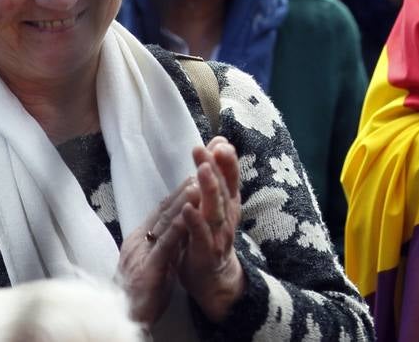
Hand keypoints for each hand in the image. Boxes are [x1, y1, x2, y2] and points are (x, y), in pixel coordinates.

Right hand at [118, 178, 197, 326]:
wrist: (125, 319)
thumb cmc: (143, 291)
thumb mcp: (156, 261)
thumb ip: (165, 242)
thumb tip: (181, 222)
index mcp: (139, 240)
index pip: (161, 211)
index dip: (178, 192)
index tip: (195, 173)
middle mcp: (138, 242)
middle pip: (164, 211)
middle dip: (183, 190)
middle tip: (201, 169)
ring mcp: (140, 255)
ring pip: (164, 223)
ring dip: (182, 202)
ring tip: (198, 183)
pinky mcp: (147, 270)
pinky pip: (164, 245)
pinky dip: (178, 228)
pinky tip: (190, 215)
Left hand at [177, 137, 245, 322]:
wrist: (213, 277)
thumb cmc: (211, 234)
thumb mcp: (216, 203)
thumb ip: (217, 175)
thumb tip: (218, 142)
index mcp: (230, 203)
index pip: (230, 177)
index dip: (227, 160)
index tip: (220, 141)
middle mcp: (228, 216)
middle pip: (224, 189)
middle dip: (217, 168)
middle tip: (209, 149)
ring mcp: (219, 234)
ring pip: (216, 209)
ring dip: (210, 189)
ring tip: (201, 169)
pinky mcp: (207, 252)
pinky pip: (201, 235)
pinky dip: (195, 221)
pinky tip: (187, 208)